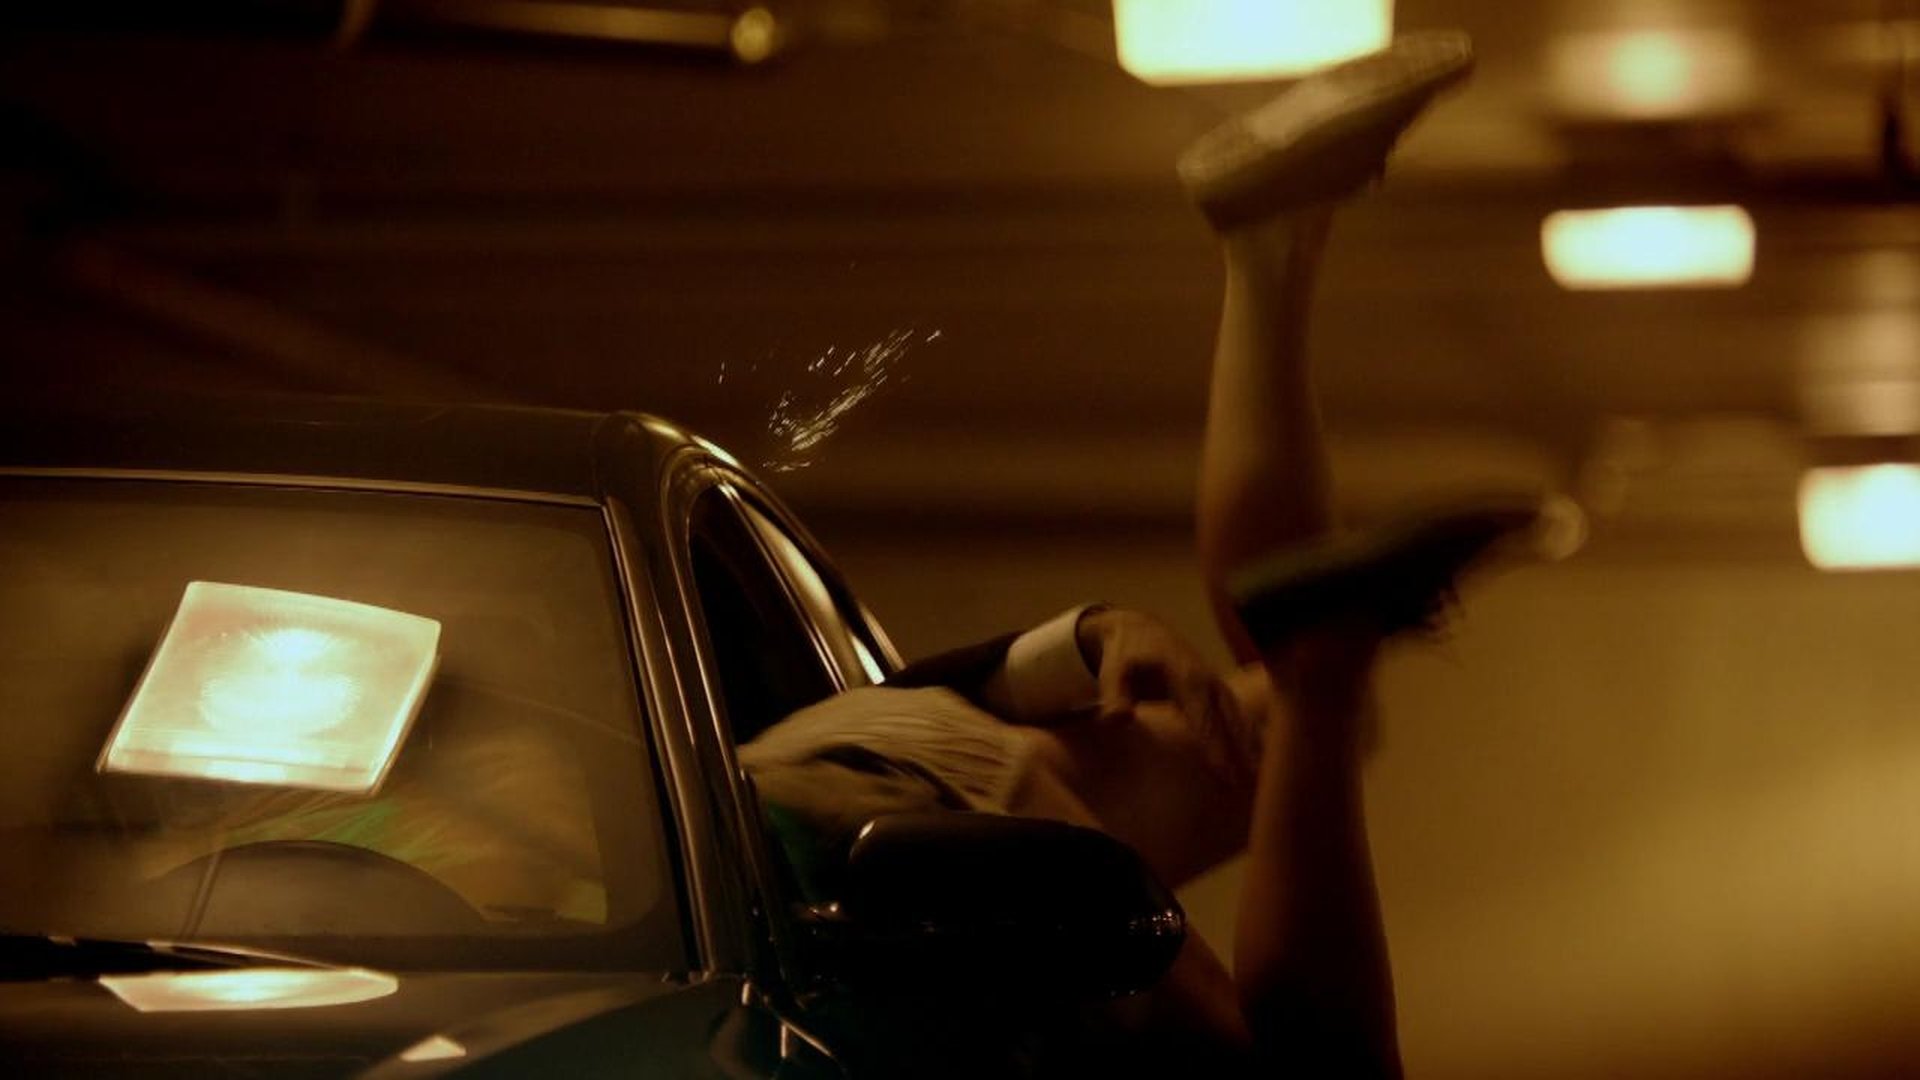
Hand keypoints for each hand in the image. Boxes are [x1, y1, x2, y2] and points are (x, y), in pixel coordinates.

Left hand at [1075, 607, 1255, 783]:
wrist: (1139, 631)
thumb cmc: (1125, 655)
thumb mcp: (1112, 671)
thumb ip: (1114, 696)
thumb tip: (1117, 718)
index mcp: (1186, 676)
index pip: (1204, 718)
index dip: (1215, 746)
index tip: (1225, 773)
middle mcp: (1208, 681)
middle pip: (1231, 721)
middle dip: (1241, 752)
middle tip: (1249, 786)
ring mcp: (1216, 685)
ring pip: (1240, 719)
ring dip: (1251, 747)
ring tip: (1259, 780)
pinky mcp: (1217, 692)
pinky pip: (1238, 718)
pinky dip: (1249, 737)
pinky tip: (1258, 762)